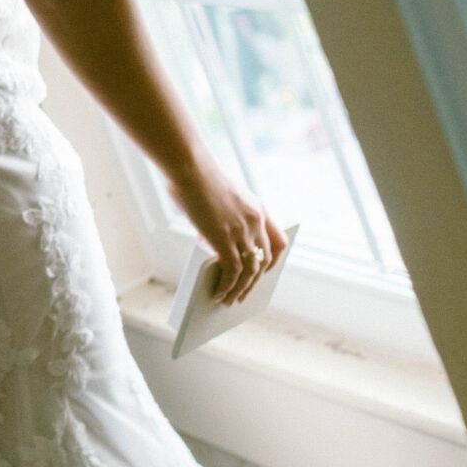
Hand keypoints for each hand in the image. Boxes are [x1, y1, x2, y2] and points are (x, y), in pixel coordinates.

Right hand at [166, 159, 287, 306]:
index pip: (278, 241)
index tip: (263, 272)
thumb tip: (210, 244)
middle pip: (263, 260)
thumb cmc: (194, 176)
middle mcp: (255, 221)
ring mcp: (241, 231)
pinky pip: (231, 271)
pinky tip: (218, 293)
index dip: (272, 260)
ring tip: (229, 301)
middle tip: (244, 294)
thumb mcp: (217, 199)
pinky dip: (227, 286)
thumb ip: (220, 220)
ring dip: (240, 289)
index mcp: (258, 208)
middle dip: (254, 281)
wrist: (188, 166)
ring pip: (249, 271)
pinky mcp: (224, 239)